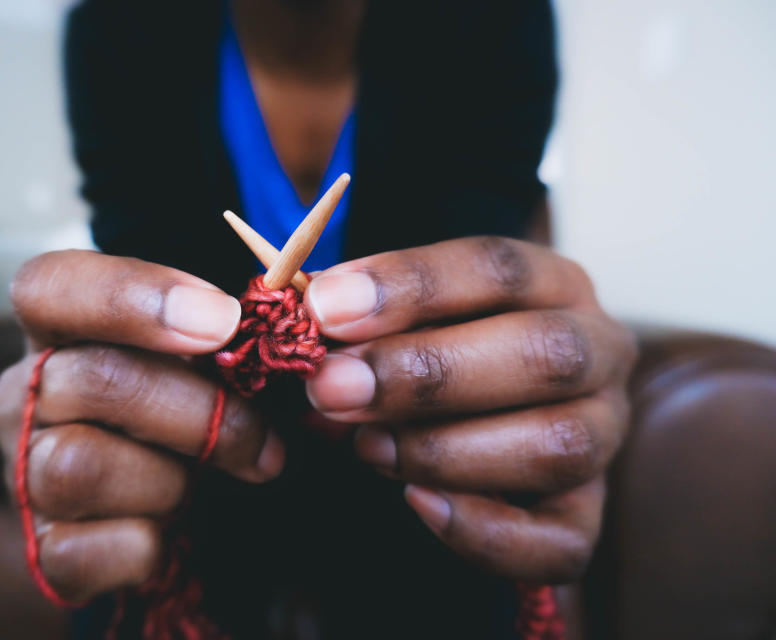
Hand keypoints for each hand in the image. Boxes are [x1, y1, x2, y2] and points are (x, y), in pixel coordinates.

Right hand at [0, 250, 283, 601]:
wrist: (167, 515)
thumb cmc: (191, 414)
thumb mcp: (208, 360)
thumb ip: (226, 335)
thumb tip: (263, 327)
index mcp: (62, 330)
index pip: (50, 287)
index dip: (132, 296)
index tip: (223, 321)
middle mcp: (25, 394)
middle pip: (92, 381)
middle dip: (199, 411)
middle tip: (263, 438)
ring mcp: (24, 473)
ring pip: (79, 467)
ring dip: (172, 481)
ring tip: (203, 486)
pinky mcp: (41, 549)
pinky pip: (82, 552)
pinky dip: (144, 546)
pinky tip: (170, 533)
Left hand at [303, 237, 636, 582]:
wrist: (479, 409)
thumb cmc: (431, 349)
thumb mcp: (400, 319)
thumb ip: (362, 326)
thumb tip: (307, 334)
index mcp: (551, 283)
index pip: (496, 268)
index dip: (410, 285)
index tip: (327, 308)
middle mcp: (597, 351)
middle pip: (543, 354)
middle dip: (426, 373)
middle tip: (333, 387)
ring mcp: (604, 434)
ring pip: (558, 446)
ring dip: (445, 449)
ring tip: (366, 446)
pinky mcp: (589, 513)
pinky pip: (562, 542)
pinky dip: (484, 530)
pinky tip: (417, 503)